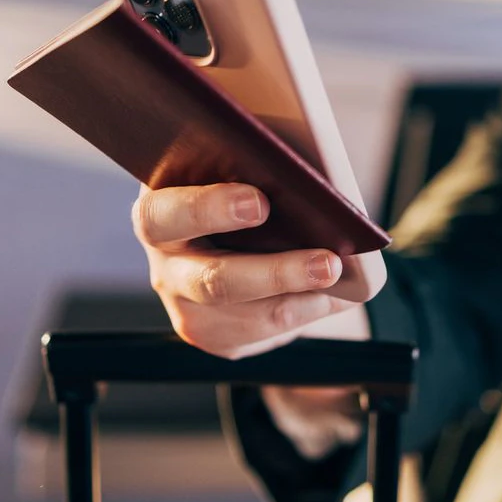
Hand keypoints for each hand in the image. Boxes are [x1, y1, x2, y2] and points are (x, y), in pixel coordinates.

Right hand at [133, 182, 361, 358]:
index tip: (259, 203)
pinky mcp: (216, 337)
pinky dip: (307, 311)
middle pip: (214, 281)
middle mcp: (166, 266)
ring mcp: (187, 309)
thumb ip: (252, 165)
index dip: (209, 209)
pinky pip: (266, 333)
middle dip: (277, 273)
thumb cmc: (237, 184)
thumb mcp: (233, 169)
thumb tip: (311, 173)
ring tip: (344, 277)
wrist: (233, 233)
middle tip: (328, 261)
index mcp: (157, 212)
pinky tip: (336, 293)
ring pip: (250, 317)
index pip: (164, 214)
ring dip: (305, 298)